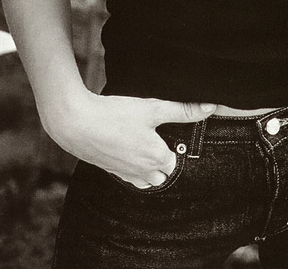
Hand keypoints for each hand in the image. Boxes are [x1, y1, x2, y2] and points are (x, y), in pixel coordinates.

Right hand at [42, 90, 216, 187]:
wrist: (76, 123)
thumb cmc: (116, 115)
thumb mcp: (153, 108)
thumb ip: (182, 111)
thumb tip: (211, 108)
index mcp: (157, 159)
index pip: (176, 162)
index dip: (175, 146)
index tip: (170, 131)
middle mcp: (142, 172)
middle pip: (162, 174)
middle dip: (163, 160)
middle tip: (157, 136)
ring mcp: (124, 173)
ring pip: (145, 179)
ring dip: (148, 166)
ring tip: (143, 142)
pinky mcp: (109, 170)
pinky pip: (128, 176)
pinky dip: (132, 165)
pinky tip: (125, 146)